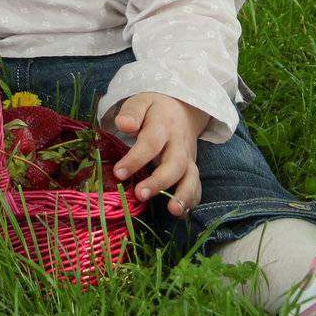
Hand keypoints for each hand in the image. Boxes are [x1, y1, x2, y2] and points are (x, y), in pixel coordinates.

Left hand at [109, 92, 208, 217]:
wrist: (183, 107)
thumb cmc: (154, 108)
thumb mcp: (142, 102)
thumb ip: (132, 112)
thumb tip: (124, 124)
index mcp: (163, 125)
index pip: (150, 143)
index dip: (135, 159)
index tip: (119, 173)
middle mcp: (178, 143)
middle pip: (174, 163)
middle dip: (159, 181)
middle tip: (140, 195)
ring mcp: (188, 157)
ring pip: (190, 176)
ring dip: (184, 194)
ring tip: (173, 211)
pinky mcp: (192, 167)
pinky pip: (196, 184)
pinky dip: (192, 199)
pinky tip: (182, 214)